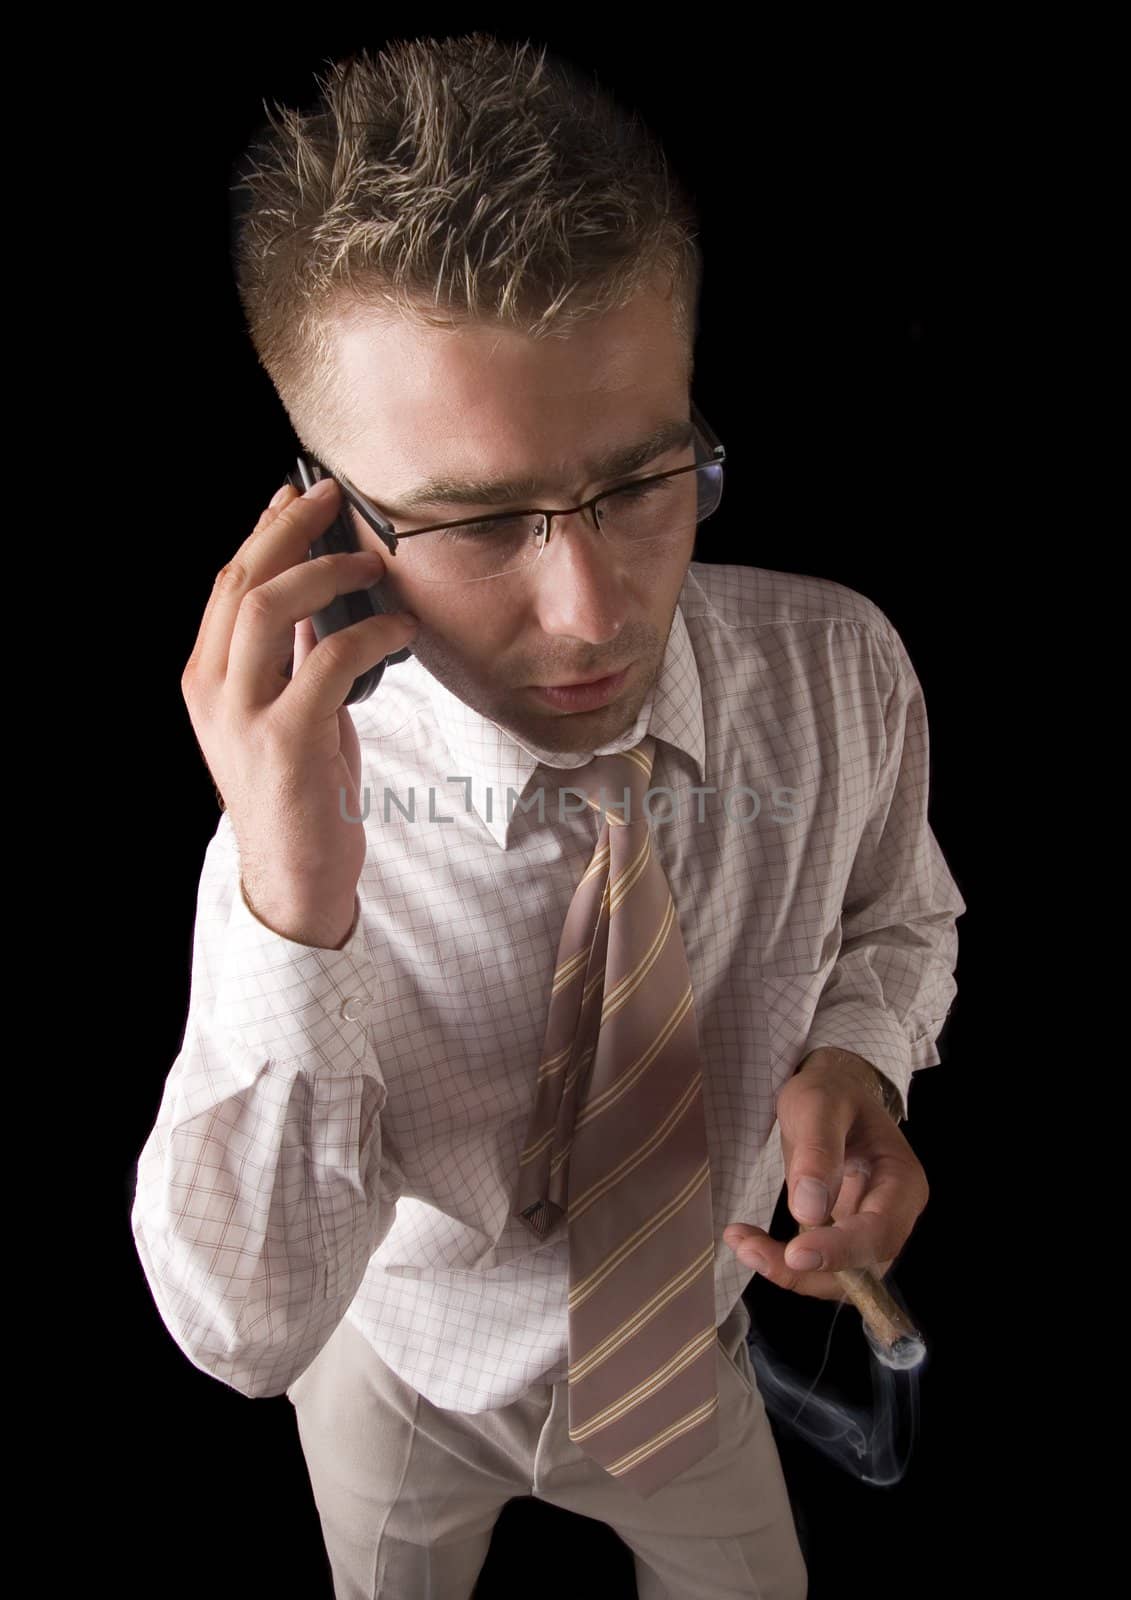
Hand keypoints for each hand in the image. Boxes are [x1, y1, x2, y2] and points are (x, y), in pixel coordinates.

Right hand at [180, 479, 417, 947]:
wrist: (294, 876)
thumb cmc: (300, 791)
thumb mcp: (286, 710)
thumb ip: (289, 656)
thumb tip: (315, 594)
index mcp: (206, 679)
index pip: (228, 583)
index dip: (265, 532)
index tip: (299, 495)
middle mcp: (213, 691)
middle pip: (243, 580)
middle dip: (291, 529)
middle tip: (335, 498)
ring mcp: (244, 716)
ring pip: (270, 607)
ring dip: (327, 573)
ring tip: (373, 564)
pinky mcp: (287, 742)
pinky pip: (328, 661)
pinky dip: (370, 634)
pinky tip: (401, 630)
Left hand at [722, 1050, 928, 1301]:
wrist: (829, 1092)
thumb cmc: (830, 1092)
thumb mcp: (818, 1104)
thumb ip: (818, 1151)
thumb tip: (810, 1212)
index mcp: (902, 1181)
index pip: (880, 1233)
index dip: (841, 1252)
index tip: (795, 1254)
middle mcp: (893, 1214)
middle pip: (862, 1269)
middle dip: (807, 1272)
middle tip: (750, 1251)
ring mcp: (868, 1229)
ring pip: (838, 1276)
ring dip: (789, 1271)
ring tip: (741, 1242)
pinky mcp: (841, 1236)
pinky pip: (818, 1263)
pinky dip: (783, 1260)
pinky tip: (747, 1238)